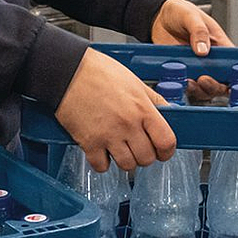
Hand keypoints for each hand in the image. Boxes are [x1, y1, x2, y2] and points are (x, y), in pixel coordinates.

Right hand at [56, 47, 175, 172]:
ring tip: (120, 148)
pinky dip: (103, 162)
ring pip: (127, 165)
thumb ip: (154, 100)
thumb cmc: (99, 72)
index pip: (166, 142)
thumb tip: (169, 113)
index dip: (167, 151)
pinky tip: (102, 150)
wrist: (68, 71)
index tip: (162, 151)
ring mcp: (108, 135)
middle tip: (138, 146)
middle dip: (145, 155)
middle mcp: (127, 124)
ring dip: (125, 160)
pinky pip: (102, 166)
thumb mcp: (135, 81)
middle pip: (147, 158)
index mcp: (142, 108)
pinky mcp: (88, 142)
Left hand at [151, 0, 232, 100]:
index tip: (229, 82)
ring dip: (199, 89)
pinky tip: (179, 81)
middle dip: (214, 85)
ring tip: (190, 81)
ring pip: (204, 88)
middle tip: (204, 79)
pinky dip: (184, 87)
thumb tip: (204, 50)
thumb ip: (199, 31)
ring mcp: (196, 67)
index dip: (235, 76)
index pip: (233, 64)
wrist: (158, 16)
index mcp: (220, 44)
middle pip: (221, 81)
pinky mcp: (182, 71)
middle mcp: (210, 59)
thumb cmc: (180, 11)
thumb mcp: (191, 16)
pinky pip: (186, 86)